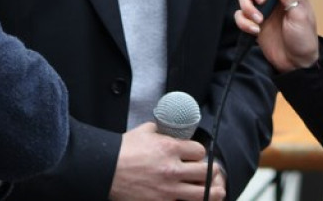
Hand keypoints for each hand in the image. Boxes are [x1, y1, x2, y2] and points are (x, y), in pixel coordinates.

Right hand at [109, 122, 223, 200]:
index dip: (199, 153)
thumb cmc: (123, 150)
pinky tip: (194, 199)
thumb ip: (162, 130)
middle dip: (209, 171)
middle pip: (206, 172)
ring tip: (217, 190)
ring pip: (202, 193)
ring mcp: (167, 190)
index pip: (200, 151)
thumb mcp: (145, 131)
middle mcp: (172, 169)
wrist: (105, 170)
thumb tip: (170, 128)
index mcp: (170, 148)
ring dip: (211, 191)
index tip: (196, 155)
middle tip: (209, 172)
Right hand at [234, 0, 319, 72]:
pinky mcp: (252, 22)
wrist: (295, 63)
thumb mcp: (301, 16)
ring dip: (247, 6)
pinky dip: (243, 21)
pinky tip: (255, 31)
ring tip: (259, 20)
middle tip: (261, 0)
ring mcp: (261, 8)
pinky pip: (239, 15)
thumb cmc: (304, 39)